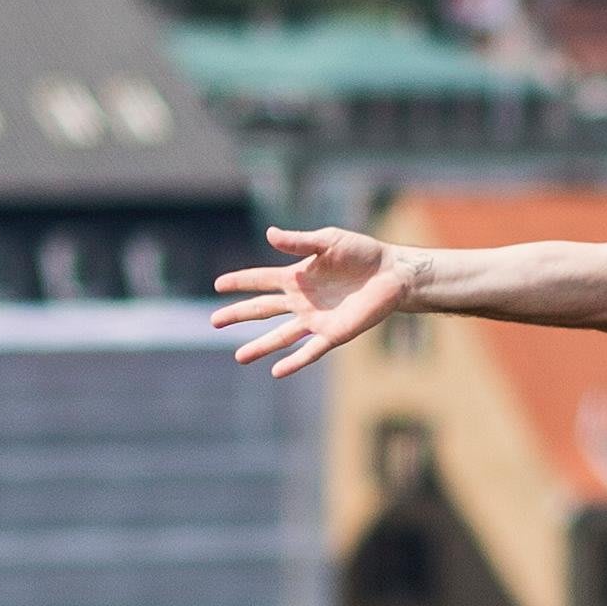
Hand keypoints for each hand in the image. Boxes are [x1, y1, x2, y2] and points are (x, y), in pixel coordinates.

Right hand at [217, 226, 417, 375]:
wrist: (392, 273)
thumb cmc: (361, 254)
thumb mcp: (328, 241)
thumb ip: (299, 241)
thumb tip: (269, 235)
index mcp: (296, 277)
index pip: (260, 280)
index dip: (239, 282)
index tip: (217, 285)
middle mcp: (301, 300)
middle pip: (262, 309)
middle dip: (238, 315)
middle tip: (214, 321)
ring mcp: (315, 319)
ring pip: (280, 335)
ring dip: (260, 346)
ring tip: (239, 357)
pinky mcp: (334, 334)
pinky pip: (310, 350)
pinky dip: (294, 361)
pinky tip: (277, 371)